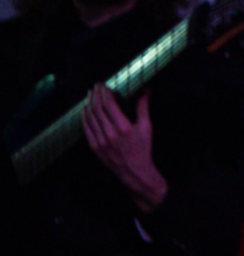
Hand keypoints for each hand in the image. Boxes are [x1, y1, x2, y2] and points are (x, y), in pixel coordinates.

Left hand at [82, 85, 167, 213]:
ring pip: (90, 117)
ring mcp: (100, 141)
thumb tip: (146, 91)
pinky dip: (84, 117)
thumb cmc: (142, 147)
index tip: (104, 85)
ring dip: (89, 104)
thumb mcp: (147, 127)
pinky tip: (86, 110)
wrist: (133, 170)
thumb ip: (143, 108)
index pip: (109, 105)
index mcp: (124, 127)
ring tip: (90, 95)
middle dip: (96, 95)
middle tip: (96, 86)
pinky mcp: (94, 147)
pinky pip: (87, 128)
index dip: (105, 93)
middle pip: (98, 109)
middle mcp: (109, 133)